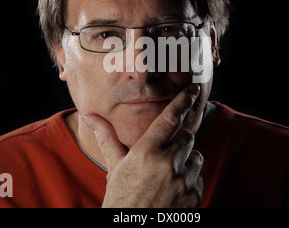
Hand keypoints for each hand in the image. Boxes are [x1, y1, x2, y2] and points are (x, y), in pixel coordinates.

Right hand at [82, 83, 203, 207]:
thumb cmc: (120, 200)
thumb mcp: (114, 168)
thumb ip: (107, 138)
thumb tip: (90, 115)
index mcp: (146, 153)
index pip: (170, 118)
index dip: (183, 100)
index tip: (192, 89)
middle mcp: (167, 164)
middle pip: (186, 136)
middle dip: (179, 140)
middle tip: (164, 154)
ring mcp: (182, 181)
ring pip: (196, 156)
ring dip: (186, 161)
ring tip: (167, 175)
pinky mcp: (194, 197)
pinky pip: (199, 178)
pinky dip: (190, 181)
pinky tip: (173, 191)